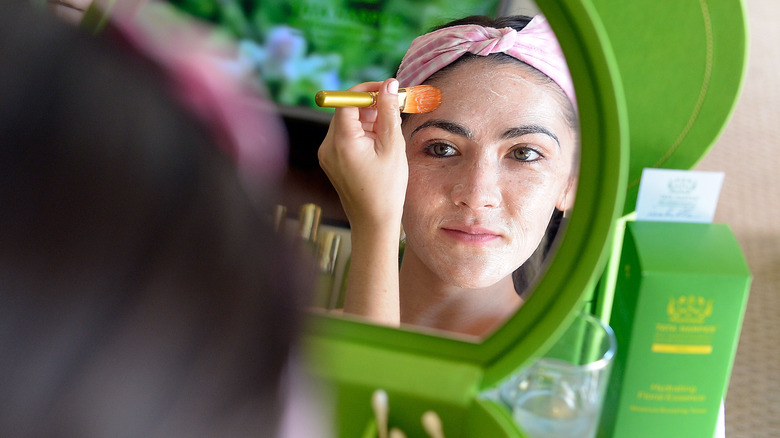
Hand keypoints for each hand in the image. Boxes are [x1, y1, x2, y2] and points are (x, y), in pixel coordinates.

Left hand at [318, 78, 407, 230]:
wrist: (373, 222)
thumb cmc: (386, 189)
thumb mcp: (392, 147)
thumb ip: (389, 112)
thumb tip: (388, 84)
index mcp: (342, 142)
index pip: (347, 100)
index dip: (367, 90)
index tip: (386, 89)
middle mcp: (328, 146)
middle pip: (345, 110)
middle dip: (370, 104)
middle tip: (394, 107)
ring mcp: (327, 154)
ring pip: (346, 122)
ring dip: (367, 119)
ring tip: (389, 129)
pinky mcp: (331, 161)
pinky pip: (345, 137)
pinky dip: (362, 133)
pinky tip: (379, 142)